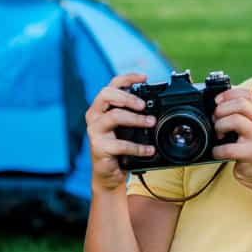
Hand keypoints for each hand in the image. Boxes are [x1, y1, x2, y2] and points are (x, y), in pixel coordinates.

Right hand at [84, 73, 157, 193]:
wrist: (109, 173)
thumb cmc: (119, 147)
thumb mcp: (126, 127)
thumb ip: (134, 114)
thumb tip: (156, 106)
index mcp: (101, 107)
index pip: (111, 85)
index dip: (127, 78)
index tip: (145, 77)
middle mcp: (95, 116)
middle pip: (106, 95)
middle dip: (128, 97)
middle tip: (144, 105)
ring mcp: (95, 131)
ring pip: (114, 117)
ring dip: (136, 119)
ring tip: (151, 122)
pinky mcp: (99, 148)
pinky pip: (121, 145)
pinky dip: (138, 147)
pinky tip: (150, 149)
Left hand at [212, 87, 251, 191]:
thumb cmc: (251, 151)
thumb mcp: (246, 131)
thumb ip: (235, 118)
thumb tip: (212, 110)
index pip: (246, 94)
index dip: (229, 94)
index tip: (217, 101)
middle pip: (241, 103)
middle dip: (222, 109)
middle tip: (215, 120)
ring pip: (236, 120)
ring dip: (220, 126)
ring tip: (218, 136)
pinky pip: (230, 148)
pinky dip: (218, 151)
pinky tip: (218, 153)